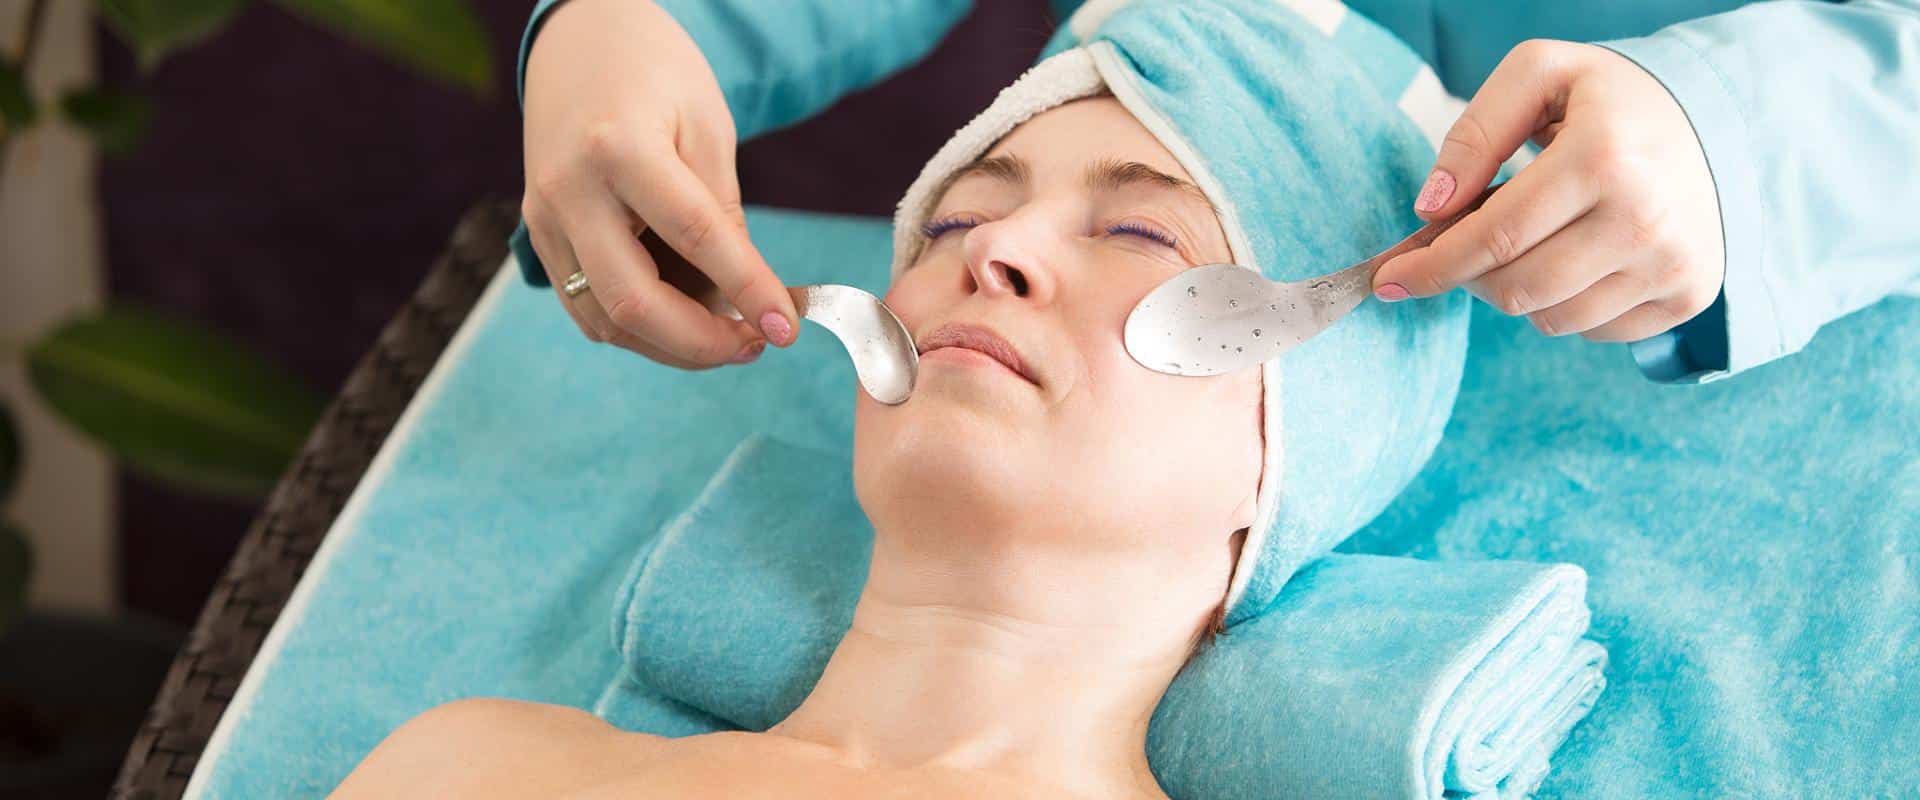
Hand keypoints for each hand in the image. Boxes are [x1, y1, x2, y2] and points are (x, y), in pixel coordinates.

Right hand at [521, 0, 797, 367]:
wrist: (579, 42)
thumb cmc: (655, 73)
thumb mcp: (707, 126)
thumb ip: (723, 211)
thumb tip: (747, 295)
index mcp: (618, 148)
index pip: (694, 237)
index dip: (745, 289)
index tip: (786, 327)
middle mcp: (569, 190)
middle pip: (632, 301)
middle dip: (701, 342)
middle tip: (755, 343)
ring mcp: (544, 217)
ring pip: (604, 320)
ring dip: (672, 346)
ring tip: (729, 336)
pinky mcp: (539, 234)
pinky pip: (586, 307)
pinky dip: (639, 330)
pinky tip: (683, 322)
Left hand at [1371, 40, 1723, 342]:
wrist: (1717, 120)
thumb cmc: (1610, 99)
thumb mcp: (1538, 75)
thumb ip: (1474, 132)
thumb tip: (1430, 209)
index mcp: (1603, 158)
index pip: (1493, 237)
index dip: (1431, 265)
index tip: (1387, 279)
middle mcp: (1645, 220)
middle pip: (1515, 288)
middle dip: (1466, 276)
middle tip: (1457, 249)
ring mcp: (1672, 265)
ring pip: (1549, 319)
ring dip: (1514, 290)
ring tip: (1526, 241)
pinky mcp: (1688, 297)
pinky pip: (1592, 332)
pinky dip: (1564, 304)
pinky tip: (1574, 258)